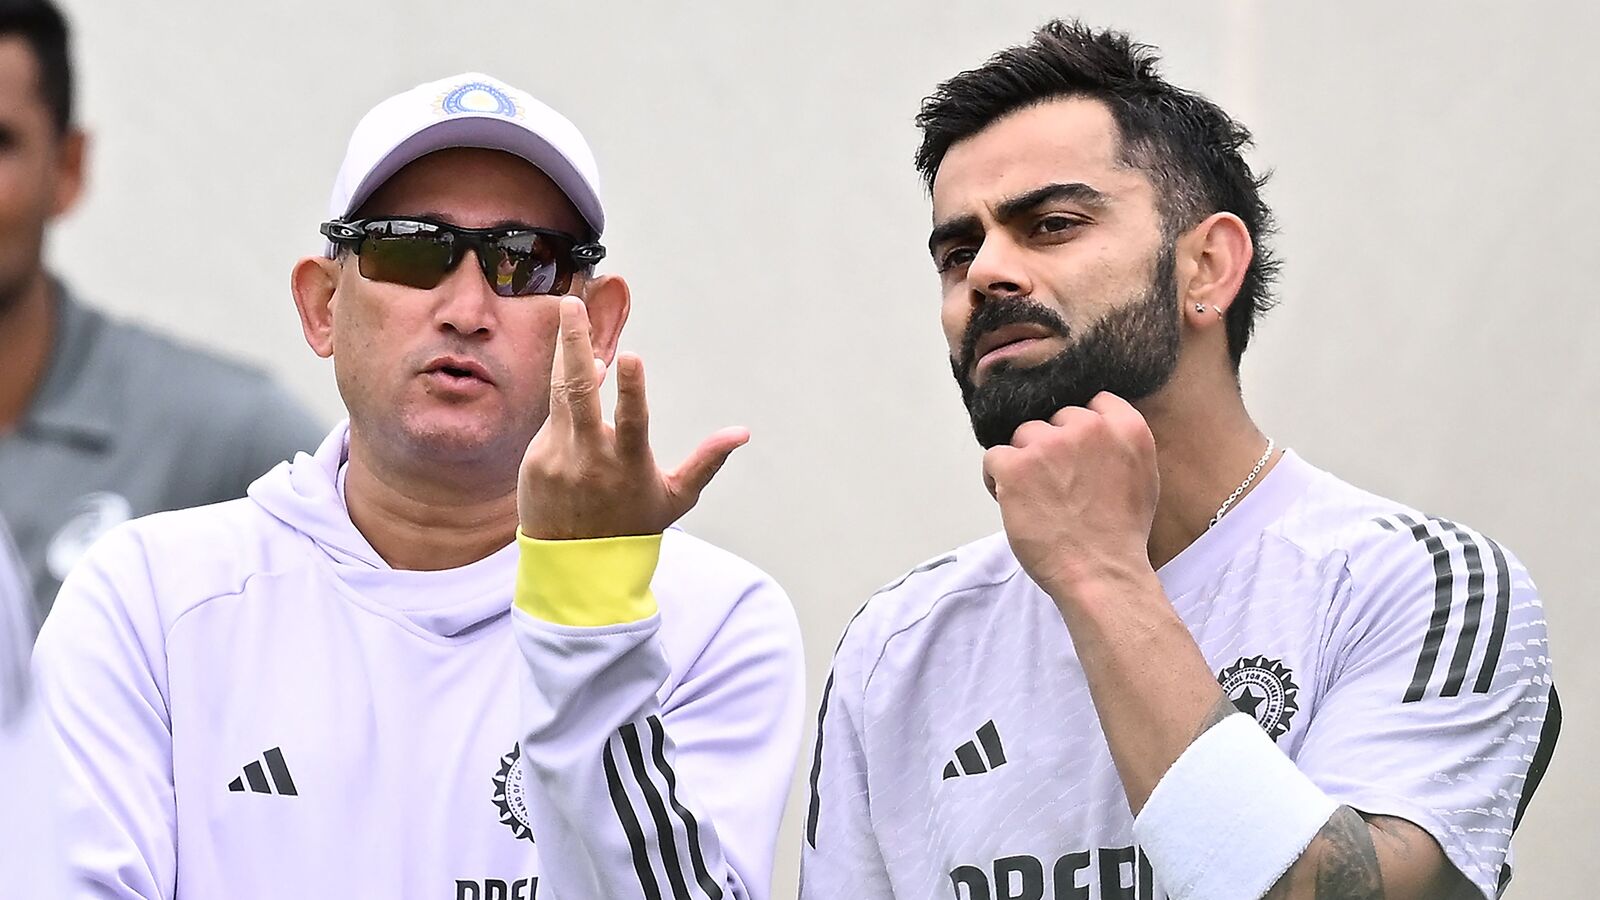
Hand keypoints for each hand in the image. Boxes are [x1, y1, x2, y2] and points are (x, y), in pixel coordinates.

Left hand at [518, 297, 748, 539]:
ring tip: (569, 314)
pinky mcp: (536, 460)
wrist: (576, 564)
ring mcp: (558, 457)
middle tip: (572, 305)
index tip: (628, 355)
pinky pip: (553, 419)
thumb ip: (707, 461)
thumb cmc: (633, 525)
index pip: (631, 422)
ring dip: (565, 353)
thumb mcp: (677, 497)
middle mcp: (590, 457)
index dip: (631, 389)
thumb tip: (742, 433)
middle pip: (578, 392)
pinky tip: (580, 385)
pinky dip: (567, 401)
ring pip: (559, 394)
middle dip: (575, 344)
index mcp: (628, 465)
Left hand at [982, 392, 1158, 601]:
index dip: (1080, 427)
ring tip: (1034, 497)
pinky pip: (994, 457)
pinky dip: (997, 479)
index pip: (1095, 402)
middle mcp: (1088, 428)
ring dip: (1024, 462)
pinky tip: (1011, 501)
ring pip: (1023, 436)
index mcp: (1126, 428)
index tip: (1077, 452)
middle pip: (1055, 420)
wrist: (1100, 573)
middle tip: (1057, 484)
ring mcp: (1050, 444)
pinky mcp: (1016, 465)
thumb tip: (1097, 429)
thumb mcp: (1142, 478)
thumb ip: (1121, 445)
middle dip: (1052, 447)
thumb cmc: (1120, 536)